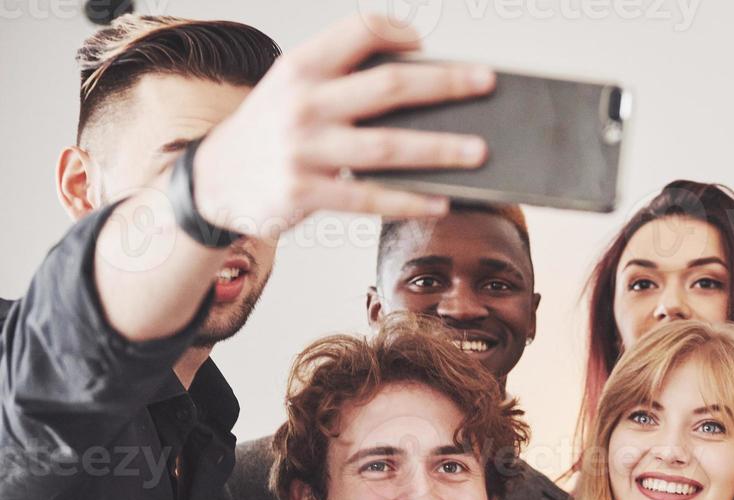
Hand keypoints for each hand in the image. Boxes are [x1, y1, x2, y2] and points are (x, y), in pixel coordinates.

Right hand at [192, 13, 494, 236]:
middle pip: (389, 87)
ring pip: (388, 148)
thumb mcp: (293, 87)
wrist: (215, 179)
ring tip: (479, 151)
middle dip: (445, 83)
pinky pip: (371, 198)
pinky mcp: (306, 193)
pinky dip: (410, 200)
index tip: (425, 43)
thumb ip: (342, 78)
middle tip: (485, 83)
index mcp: (301, 67)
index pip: (357, 32)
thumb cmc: (271, 129)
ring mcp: (305, 150)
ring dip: (441, 148)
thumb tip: (421, 82)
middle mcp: (303, 103)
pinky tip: (441, 199)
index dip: (395, 32)